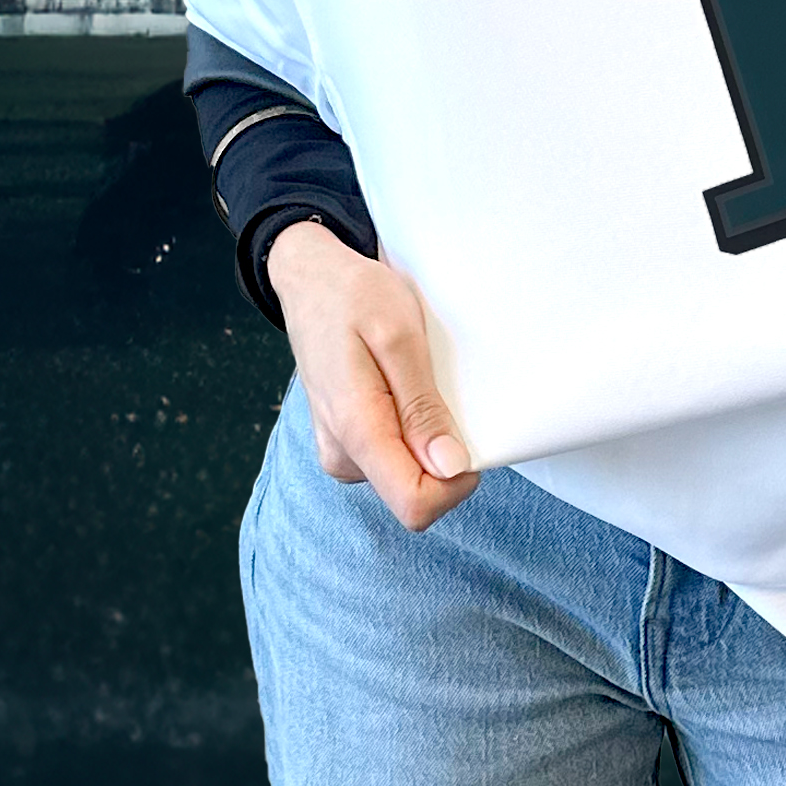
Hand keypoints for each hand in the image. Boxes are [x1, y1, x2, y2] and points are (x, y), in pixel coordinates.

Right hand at [265, 220, 480, 531]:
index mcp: (355, 432)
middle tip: (443, 388)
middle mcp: (342, 454)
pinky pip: (394, 453)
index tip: (473, 437)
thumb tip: (451, 468)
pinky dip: (414, 426)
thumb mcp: (399, 338)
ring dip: (429, 433)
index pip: (414, 504)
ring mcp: (341, 450)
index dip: (455, 484)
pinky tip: (409, 385)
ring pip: (406, 472)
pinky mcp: (347, 440)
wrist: (312, 281)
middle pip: (414, 491)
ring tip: (421, 377)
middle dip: (444, 453)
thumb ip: (421, 407)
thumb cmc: (356, 298)